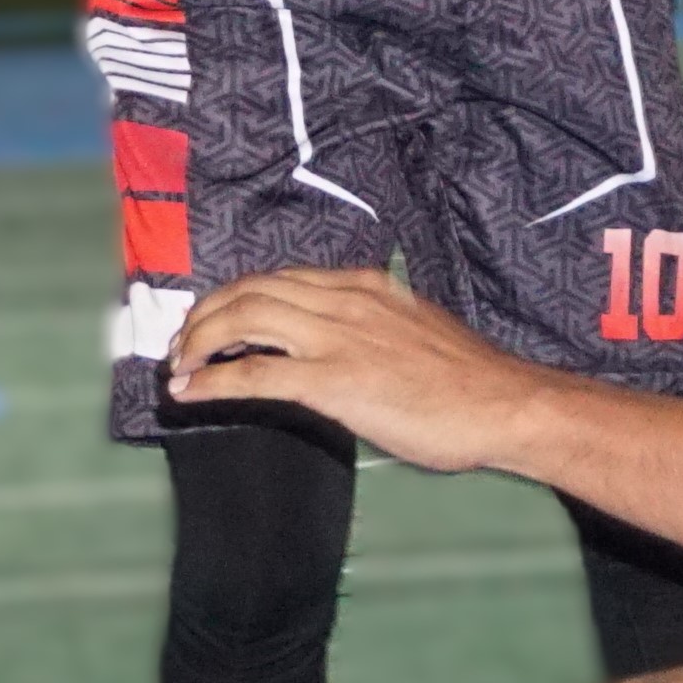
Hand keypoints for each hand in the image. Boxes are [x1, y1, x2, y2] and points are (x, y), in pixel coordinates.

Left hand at [163, 267, 535, 466]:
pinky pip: (257, 374)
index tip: (213, 320)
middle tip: (182, 345)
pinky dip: (215, 380)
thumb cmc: (467, 380)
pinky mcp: (334, 381)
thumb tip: (342, 346)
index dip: (235, 297)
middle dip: (206, 315)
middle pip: (252, 290)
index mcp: (362, 285)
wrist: (503, 404)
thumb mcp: (413, 328)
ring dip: (200, 340)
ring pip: (246, 319)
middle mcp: (344, 299)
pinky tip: (190, 391)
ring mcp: (337, 338)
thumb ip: (372, 327)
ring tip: (178, 365)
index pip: (280, 278)